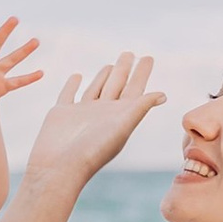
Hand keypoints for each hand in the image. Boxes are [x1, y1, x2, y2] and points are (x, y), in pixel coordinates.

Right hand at [20, 55, 166, 194]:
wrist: (59, 167)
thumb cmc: (92, 150)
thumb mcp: (122, 126)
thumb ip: (139, 108)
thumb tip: (163, 95)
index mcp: (120, 116)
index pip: (134, 89)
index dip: (141, 73)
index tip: (147, 57)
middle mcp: (103, 113)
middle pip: (116, 85)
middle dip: (124, 69)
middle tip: (130, 53)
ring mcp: (82, 113)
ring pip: (95, 89)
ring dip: (103, 77)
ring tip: (111, 65)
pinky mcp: (62, 113)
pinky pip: (69, 94)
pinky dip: (73, 85)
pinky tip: (77, 76)